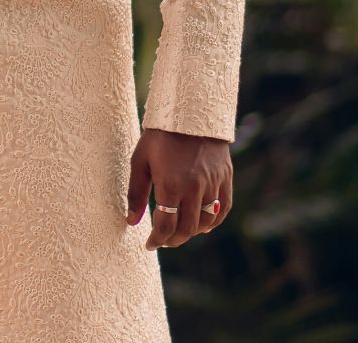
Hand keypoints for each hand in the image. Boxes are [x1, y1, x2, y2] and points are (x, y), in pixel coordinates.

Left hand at [126, 128, 232, 249]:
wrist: (191, 113)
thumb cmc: (160, 136)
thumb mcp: (140, 161)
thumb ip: (136, 193)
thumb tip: (131, 222)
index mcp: (171, 185)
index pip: (165, 226)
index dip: (157, 240)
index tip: (150, 245)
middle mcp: (194, 188)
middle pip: (186, 229)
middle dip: (173, 240)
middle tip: (163, 240)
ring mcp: (213, 184)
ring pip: (206, 222)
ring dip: (192, 232)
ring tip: (179, 231)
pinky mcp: (225, 179)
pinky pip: (223, 209)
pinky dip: (213, 221)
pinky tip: (201, 224)